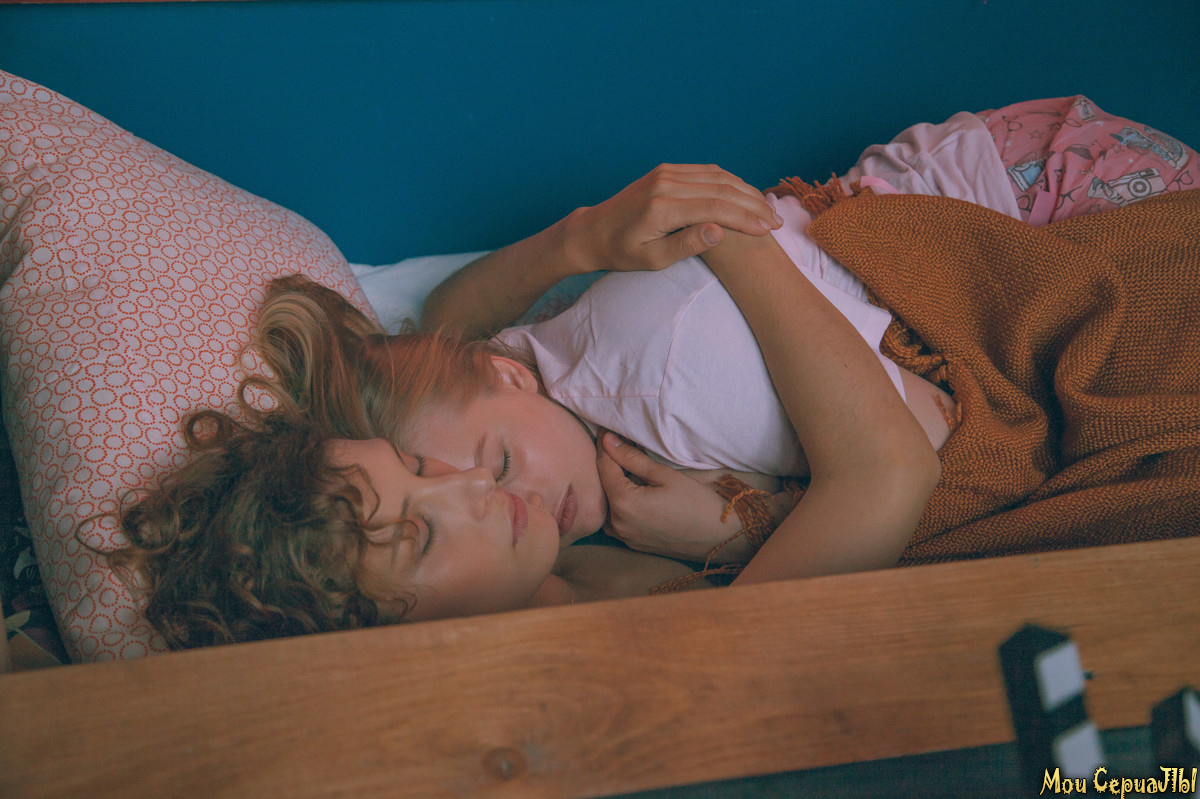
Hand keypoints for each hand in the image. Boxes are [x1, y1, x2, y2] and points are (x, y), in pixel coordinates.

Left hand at [567, 164, 782, 273]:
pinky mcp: (666, 170)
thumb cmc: (621, 253)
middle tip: (777, 223)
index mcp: (661, 208)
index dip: (746, 219)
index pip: (716, 208)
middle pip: (722, 189)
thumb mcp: (652, 259)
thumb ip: (686, 245)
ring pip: (718, 177)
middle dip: (754, 205)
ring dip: (746, 192)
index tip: (769, 231)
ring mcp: (666, 172)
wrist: (593, 231)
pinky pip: (706, 172)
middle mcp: (665, 183)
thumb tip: (719, 231)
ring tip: (768, 211)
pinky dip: (730, 182)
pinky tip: (746, 196)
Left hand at [596, 431, 750, 562]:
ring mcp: (625, 537)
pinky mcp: (634, 544)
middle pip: (604, 486)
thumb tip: (608, 441)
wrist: (720, 537)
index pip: (604, 467)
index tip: (606, 430)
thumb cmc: (697, 503)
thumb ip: (632, 458)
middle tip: (619, 443)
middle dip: (610, 464)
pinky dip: (622, 503)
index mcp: (624, 503)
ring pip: (610, 504)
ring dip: (615, 485)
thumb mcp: (664, 474)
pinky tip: (636, 491)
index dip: (604, 446)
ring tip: (628, 467)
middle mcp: (618, 523)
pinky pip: (619, 519)